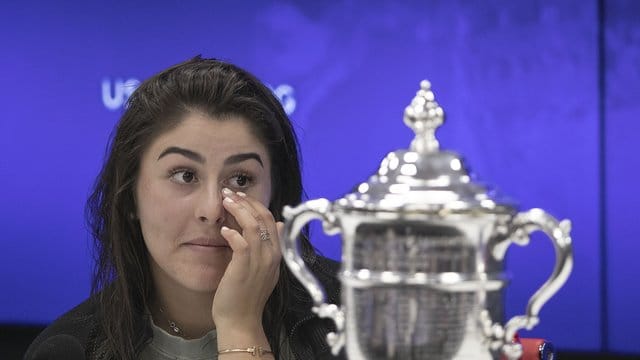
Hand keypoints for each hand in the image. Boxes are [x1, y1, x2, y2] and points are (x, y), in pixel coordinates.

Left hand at [212, 188, 282, 333]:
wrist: (241, 320)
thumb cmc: (247, 295)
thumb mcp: (263, 267)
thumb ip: (269, 246)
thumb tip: (279, 224)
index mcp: (276, 253)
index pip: (271, 219)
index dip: (255, 204)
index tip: (239, 196)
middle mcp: (271, 255)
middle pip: (264, 218)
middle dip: (246, 201)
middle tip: (229, 193)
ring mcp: (259, 261)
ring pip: (253, 226)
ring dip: (238, 210)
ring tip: (225, 201)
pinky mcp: (244, 267)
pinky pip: (241, 243)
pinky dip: (232, 233)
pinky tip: (223, 229)